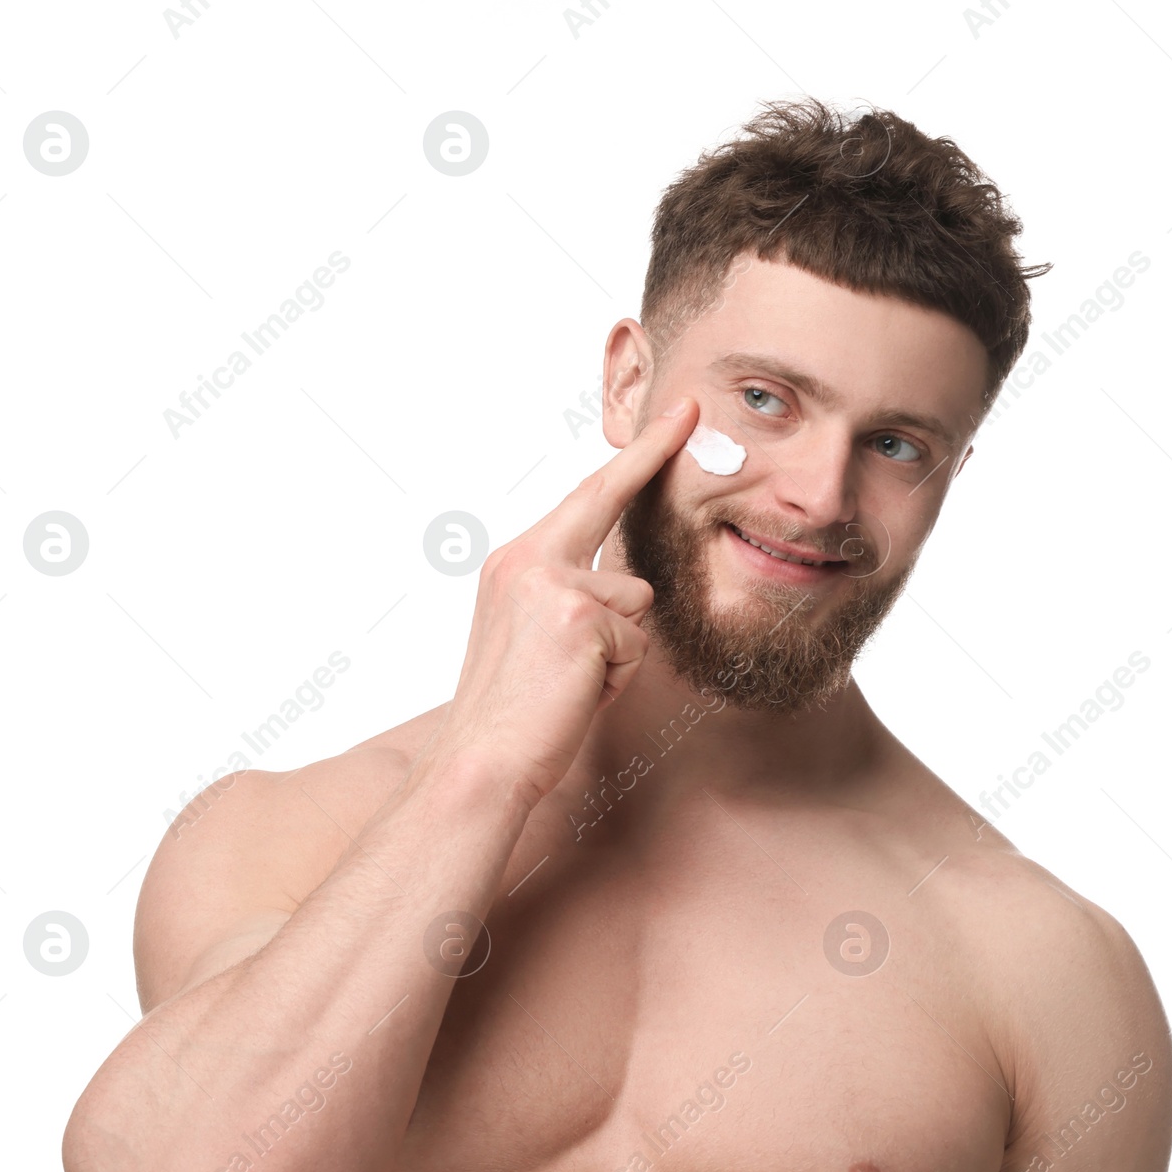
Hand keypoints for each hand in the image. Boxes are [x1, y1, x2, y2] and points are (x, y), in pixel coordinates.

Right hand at [422, 397, 697, 808]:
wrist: (482, 763)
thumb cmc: (515, 714)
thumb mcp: (536, 638)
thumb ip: (574, 599)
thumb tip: (631, 589)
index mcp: (514, 563)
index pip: (583, 499)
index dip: (631, 461)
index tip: (672, 418)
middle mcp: (526, 559)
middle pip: (608, 507)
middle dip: (649, 456)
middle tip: (689, 408)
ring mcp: (552, 583)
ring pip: (636, 603)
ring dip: (620, 652)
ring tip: (572, 684)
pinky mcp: (580, 616)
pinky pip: (635, 643)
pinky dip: (617, 678)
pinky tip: (577, 695)